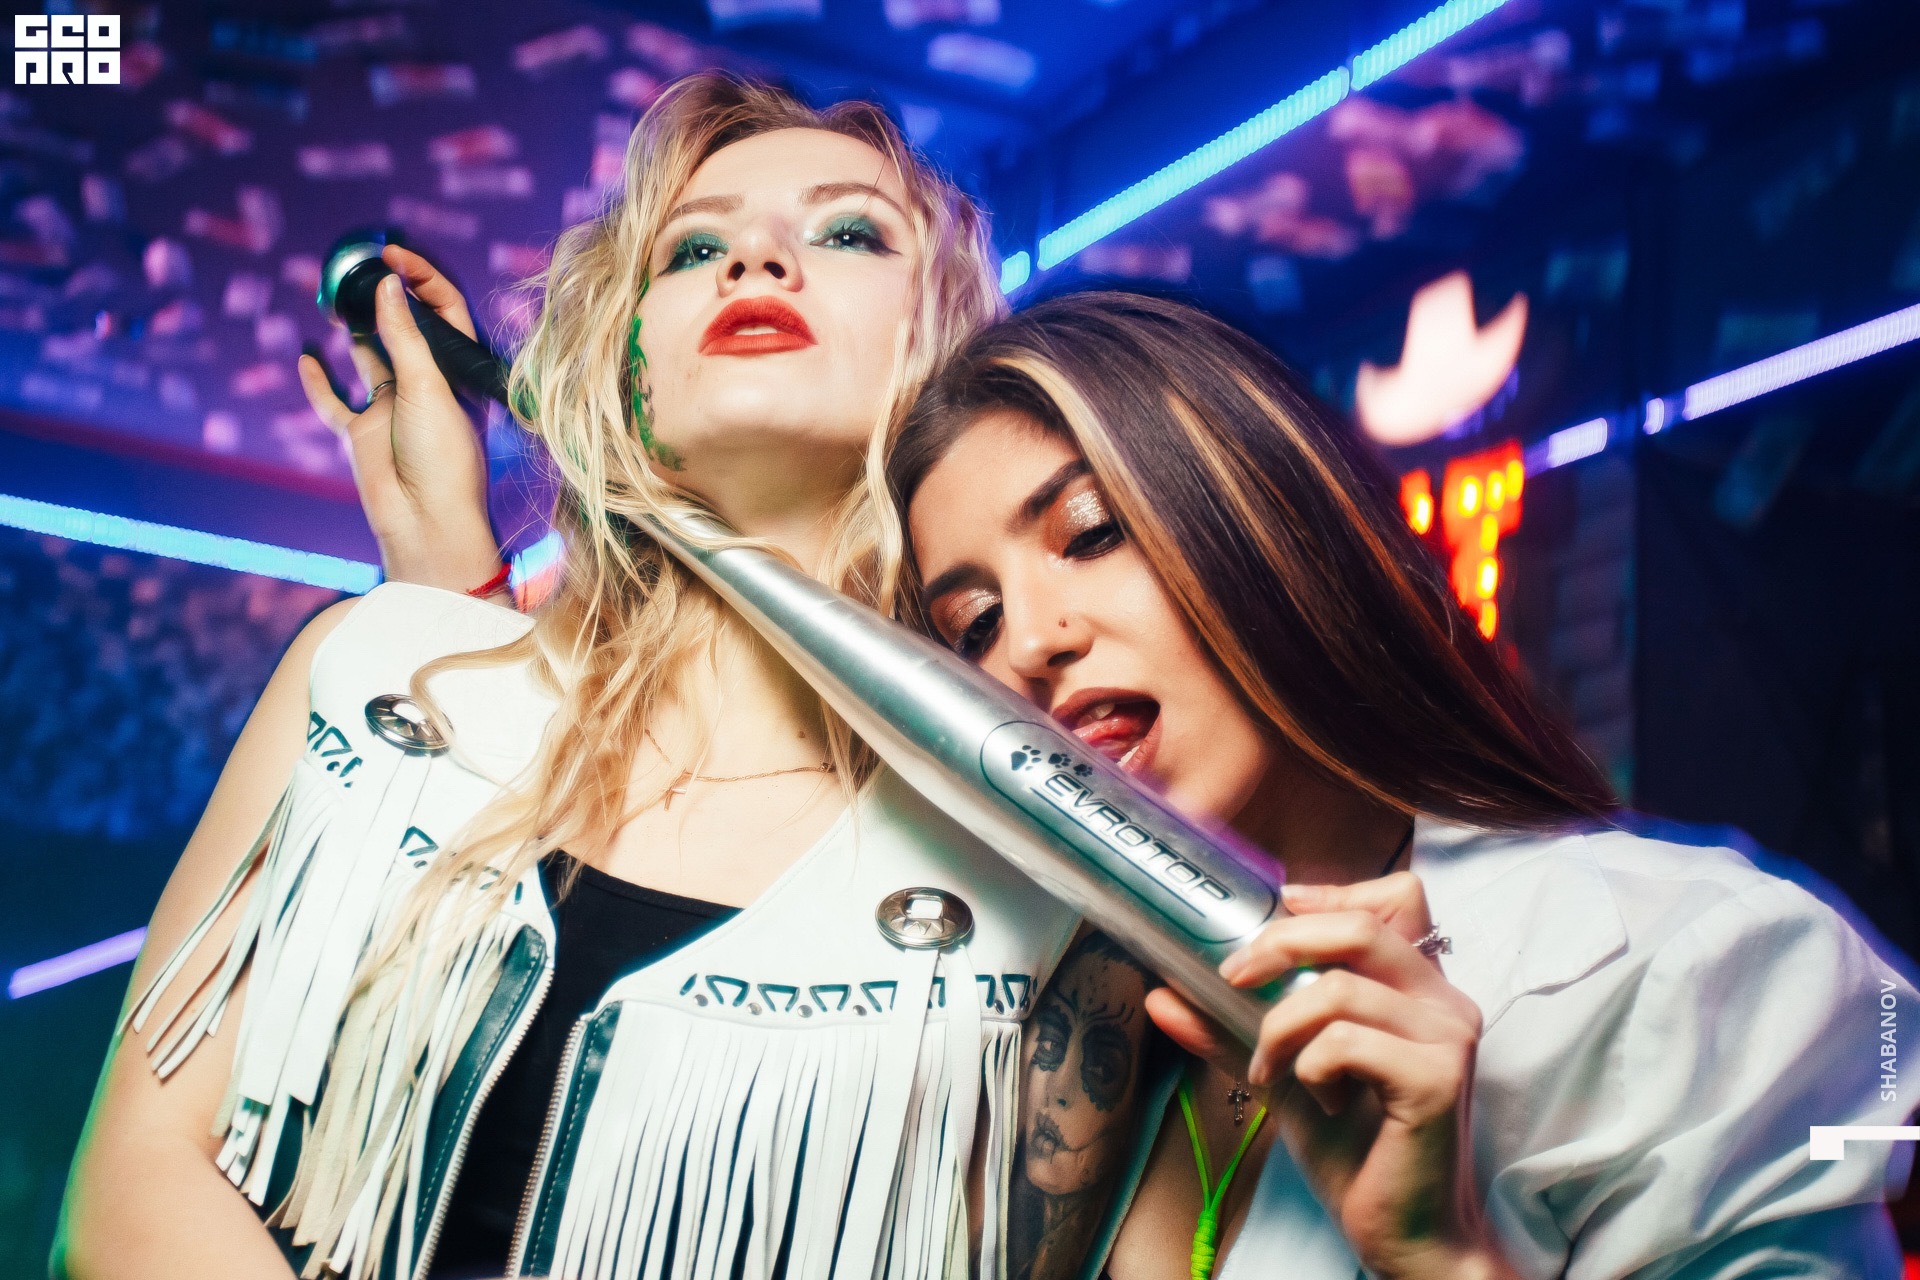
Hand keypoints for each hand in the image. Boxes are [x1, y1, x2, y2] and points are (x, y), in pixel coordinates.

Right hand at [297, 244, 503, 596]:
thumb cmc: (445, 459)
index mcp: (456, 372)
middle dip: (386, 296)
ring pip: (369, 357)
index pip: (443, 310)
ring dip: (355, 329)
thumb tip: (389, 285)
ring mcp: (392, 407)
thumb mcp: (428, 387)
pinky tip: (307, 358)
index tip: (391, 255)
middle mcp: (426, 385)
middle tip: (360, 267)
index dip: (421, 278)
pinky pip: (333, 401)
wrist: (426, 522)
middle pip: (405, 328)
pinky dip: (317, 381)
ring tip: (337, 298)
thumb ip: (404, 336)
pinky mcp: (362, 432)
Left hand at [1145, 872, 1520, 1279]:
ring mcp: (1447, 1036)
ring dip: (1279, 1027)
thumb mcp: (1284, 1073)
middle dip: (1280, 943)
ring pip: (1340, 988)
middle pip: (1361, 926)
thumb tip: (1162, 995)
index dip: (1334, 891)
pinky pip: (1346, 1041)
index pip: (1397, 897)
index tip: (1277, 908)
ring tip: (1270, 1070)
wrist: (1401, 1231)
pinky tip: (1316, 1101)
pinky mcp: (1438, 1077)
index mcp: (1419, 988)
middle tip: (1231, 979)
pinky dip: (1308, 1066)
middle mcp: (1444, 1001)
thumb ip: (1232, 1030)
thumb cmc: (1355, 1152)